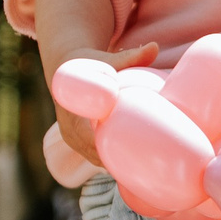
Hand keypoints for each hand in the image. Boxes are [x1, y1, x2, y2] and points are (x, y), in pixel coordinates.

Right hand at [46, 40, 155, 166]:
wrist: (66, 69)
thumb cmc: (89, 63)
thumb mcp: (106, 59)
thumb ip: (130, 57)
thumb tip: (154, 46)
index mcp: (72, 113)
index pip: (91, 141)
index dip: (112, 151)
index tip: (136, 156)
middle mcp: (70, 132)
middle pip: (96, 156)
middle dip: (121, 163)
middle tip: (151, 169)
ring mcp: (73, 141)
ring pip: (97, 160)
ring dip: (118, 166)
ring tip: (147, 172)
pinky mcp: (79, 144)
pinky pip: (97, 158)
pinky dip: (113, 161)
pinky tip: (136, 167)